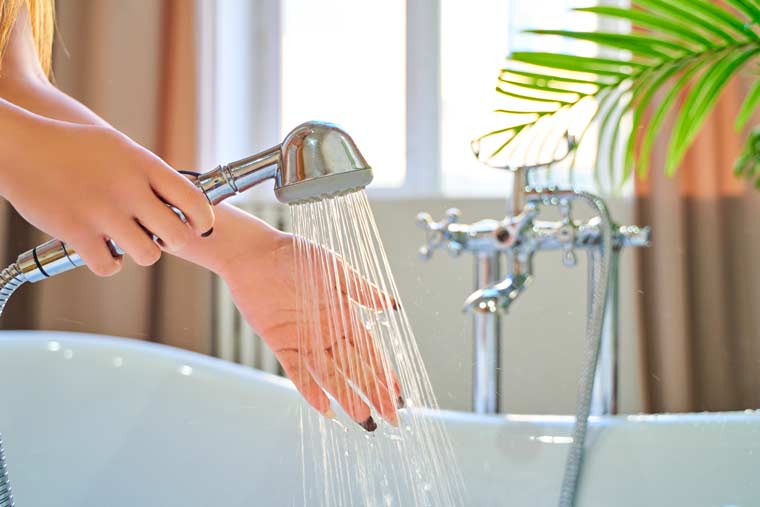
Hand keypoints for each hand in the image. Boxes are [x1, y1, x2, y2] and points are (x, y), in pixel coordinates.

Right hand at [0, 115, 214, 275]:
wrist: (18, 148)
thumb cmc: (71, 146)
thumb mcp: (119, 147)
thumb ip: (149, 173)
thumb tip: (180, 198)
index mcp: (143, 164)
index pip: (194, 200)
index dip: (202, 220)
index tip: (197, 226)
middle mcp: (128, 189)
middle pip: (177, 236)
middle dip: (172, 241)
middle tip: (160, 237)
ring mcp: (103, 212)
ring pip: (148, 255)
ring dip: (142, 254)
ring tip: (128, 241)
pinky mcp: (76, 232)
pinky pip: (110, 266)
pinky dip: (110, 265)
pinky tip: (104, 252)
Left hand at [221, 230, 401, 430]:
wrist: (255, 254)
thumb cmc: (297, 255)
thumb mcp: (335, 270)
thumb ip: (362, 290)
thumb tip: (392, 306)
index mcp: (344, 315)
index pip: (369, 351)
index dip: (384, 374)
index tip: (397, 395)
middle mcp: (327, 332)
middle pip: (354, 369)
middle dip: (372, 393)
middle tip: (388, 418)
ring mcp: (304, 340)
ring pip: (330, 375)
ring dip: (346, 397)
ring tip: (362, 419)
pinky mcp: (281, 344)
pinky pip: (298, 372)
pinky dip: (311, 390)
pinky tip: (325, 408)